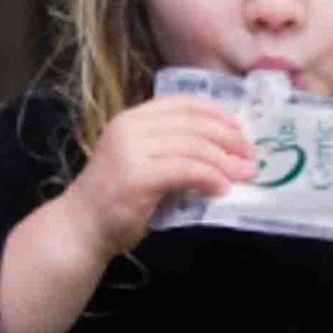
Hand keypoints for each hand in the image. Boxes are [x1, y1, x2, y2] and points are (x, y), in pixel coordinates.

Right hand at [61, 95, 256, 262]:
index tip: (240, 128)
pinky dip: (210, 177)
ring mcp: (130, 152)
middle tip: (251, 155)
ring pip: (192, 146)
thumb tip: (224, 149)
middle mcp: (129, 128)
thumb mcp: (142, 162)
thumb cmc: (115, 198)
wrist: (81, 228)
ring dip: (225, 161)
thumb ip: (171, 150)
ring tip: (245, 174)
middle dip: (228, 139)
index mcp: (131, 119)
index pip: (181, 104)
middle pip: (192, 124)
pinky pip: (185, 170)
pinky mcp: (136, 178)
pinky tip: (222, 188)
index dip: (216, 112)